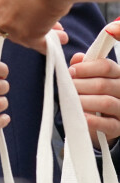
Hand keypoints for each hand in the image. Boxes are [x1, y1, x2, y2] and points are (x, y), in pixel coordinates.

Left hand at [0, 0, 71, 51]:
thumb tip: (22, 8)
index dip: (11, 19)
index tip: (24, 20)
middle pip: (6, 29)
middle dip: (25, 29)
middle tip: (42, 27)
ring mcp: (9, 25)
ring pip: (23, 39)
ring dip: (41, 36)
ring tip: (58, 34)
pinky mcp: (26, 36)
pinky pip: (39, 46)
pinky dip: (49, 45)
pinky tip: (59, 40)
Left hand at [70, 21, 119, 145]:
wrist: (103, 123)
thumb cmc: (92, 93)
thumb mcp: (87, 76)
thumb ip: (82, 65)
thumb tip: (74, 58)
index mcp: (117, 74)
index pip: (106, 66)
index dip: (87, 68)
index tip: (71, 72)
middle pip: (103, 84)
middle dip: (80, 85)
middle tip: (67, 86)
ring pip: (105, 102)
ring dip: (83, 100)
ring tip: (70, 100)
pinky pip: (108, 125)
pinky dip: (91, 120)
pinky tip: (80, 117)